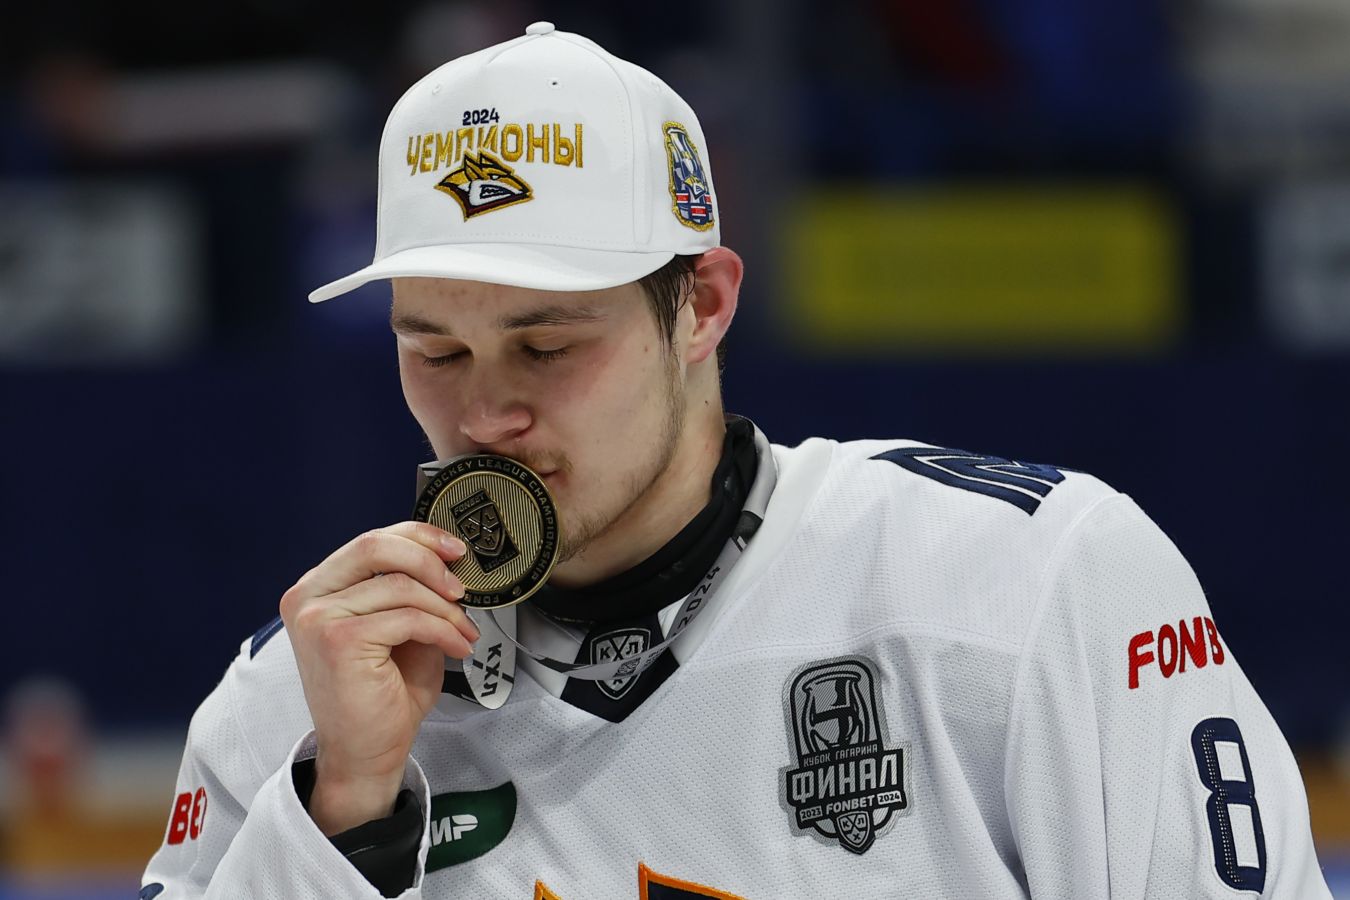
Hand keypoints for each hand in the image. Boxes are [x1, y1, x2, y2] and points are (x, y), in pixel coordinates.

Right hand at [278, 522, 478, 834]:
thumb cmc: (381, 696)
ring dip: (445, 608)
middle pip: (376, 546)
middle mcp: (309, 597)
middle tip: (462, 587)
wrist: (364, 754)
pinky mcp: (338, 640)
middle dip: (430, 560)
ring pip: (401, 586)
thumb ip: (411, 592)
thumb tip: (449, 562)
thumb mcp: (400, 629)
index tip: (455, 550)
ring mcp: (318, 618)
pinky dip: (443, 630)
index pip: (371, 541)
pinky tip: (456, 647)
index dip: (419, 537)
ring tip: (463, 631)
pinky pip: (409, 618)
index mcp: (318, 589)